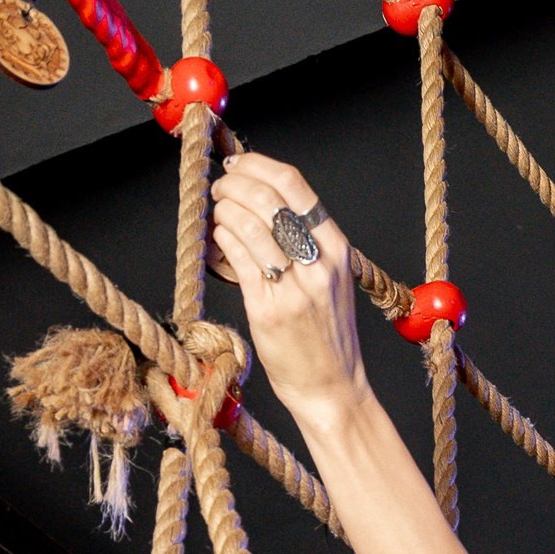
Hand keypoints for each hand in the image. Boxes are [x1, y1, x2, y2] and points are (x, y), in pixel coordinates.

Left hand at [209, 151, 368, 426]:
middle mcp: (318, 265)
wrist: (332, 389)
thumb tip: (258, 196)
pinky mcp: (268, 310)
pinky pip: (235, 257)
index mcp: (336, 249)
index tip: (237, 165)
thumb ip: (305, 241)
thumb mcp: (330, 279)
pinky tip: (218, 245)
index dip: (258, 165)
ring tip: (218, 219)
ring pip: (246, 224)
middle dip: (233, 185)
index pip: (294, 185)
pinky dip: (219, 242)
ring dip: (222, 213)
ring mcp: (294, 288)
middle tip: (220, 191)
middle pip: (266, 198)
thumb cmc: (326, 335)